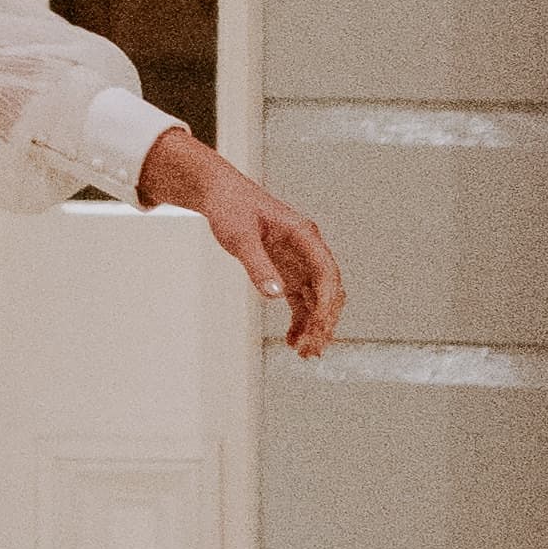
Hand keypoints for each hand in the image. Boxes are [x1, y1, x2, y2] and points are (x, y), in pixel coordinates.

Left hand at [139, 129, 345, 356]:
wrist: (219, 195)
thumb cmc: (231, 207)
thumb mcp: (240, 237)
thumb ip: (257, 265)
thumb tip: (275, 294)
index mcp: (304, 234)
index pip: (326, 271)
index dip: (327, 301)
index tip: (319, 326)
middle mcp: (308, 249)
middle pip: (328, 290)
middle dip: (324, 321)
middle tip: (311, 348)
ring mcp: (299, 262)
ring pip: (318, 300)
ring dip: (314, 326)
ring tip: (304, 353)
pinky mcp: (287, 272)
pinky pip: (301, 301)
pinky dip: (300, 321)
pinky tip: (292, 340)